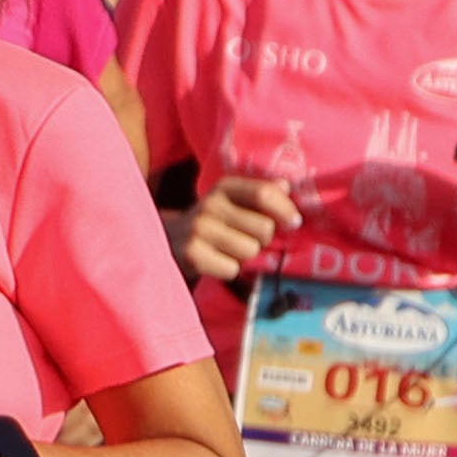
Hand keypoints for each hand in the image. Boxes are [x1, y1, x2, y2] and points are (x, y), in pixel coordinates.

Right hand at [177, 170, 301, 281]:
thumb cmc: (211, 223)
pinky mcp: (191, 255)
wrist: (164, 241)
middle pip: (264, 228)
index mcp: (224, 188)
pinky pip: (232, 268)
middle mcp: (209, 205)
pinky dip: (229, 270)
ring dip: (246, 256)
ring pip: (250, 250)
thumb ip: (260, 194)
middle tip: (248, 239)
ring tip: (230, 251)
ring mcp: (198, 230)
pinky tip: (217, 261)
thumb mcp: (232, 202)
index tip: (292, 223)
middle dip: (263, 239)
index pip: (264, 193)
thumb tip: (287, 186)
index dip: (285, 210)